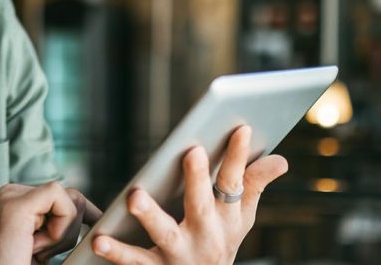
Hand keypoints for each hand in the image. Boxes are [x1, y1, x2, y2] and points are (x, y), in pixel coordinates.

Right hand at [0, 181, 102, 264]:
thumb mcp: (44, 247)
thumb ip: (57, 225)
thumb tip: (94, 216)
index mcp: (17, 203)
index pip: (64, 196)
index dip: (83, 213)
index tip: (97, 225)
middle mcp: (12, 194)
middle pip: (71, 196)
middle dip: (71, 228)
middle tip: (40, 252)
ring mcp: (11, 196)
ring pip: (70, 199)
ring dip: (63, 234)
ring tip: (33, 251)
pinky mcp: (16, 204)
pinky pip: (62, 201)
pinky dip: (60, 230)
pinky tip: (34, 246)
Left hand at [92, 125, 288, 263]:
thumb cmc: (218, 246)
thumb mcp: (239, 221)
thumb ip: (254, 186)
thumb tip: (280, 160)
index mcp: (227, 219)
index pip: (234, 183)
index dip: (239, 157)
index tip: (242, 129)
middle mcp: (206, 236)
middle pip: (201, 205)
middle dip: (199, 180)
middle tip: (192, 152)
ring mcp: (179, 255)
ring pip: (165, 234)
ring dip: (151, 215)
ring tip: (135, 197)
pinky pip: (133, 261)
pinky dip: (116, 252)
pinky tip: (99, 240)